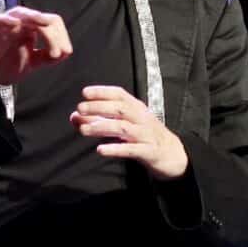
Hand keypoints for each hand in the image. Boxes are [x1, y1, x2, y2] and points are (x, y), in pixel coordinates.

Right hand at [0, 6, 71, 94]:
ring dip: (35, 18)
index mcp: (30, 29)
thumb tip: (66, 52)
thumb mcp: (31, 64)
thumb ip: (46, 57)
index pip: (51, 23)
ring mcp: (4, 25)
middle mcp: (19, 23)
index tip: (64, 53)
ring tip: (45, 26)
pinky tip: (15, 24)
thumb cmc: (3, 67)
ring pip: (21, 12)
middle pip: (41, 18)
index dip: (62, 36)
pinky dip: (6, 19)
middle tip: (56, 53)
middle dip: (52, 34)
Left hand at [72, 85, 187, 179]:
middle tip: (80, 109)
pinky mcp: (148, 152)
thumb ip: (99, 120)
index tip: (85, 92)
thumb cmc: (144, 136)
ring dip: (102, 127)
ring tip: (83, 130)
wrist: (173, 154)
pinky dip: (115, 149)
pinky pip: (131, 149)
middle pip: (120, 108)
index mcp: (136, 108)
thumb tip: (74, 116)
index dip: (103, 92)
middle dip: (99, 107)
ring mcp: (145, 135)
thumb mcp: (123, 125)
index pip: (119, 95)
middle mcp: (141, 118)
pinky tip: (100, 150)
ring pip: (123, 127)